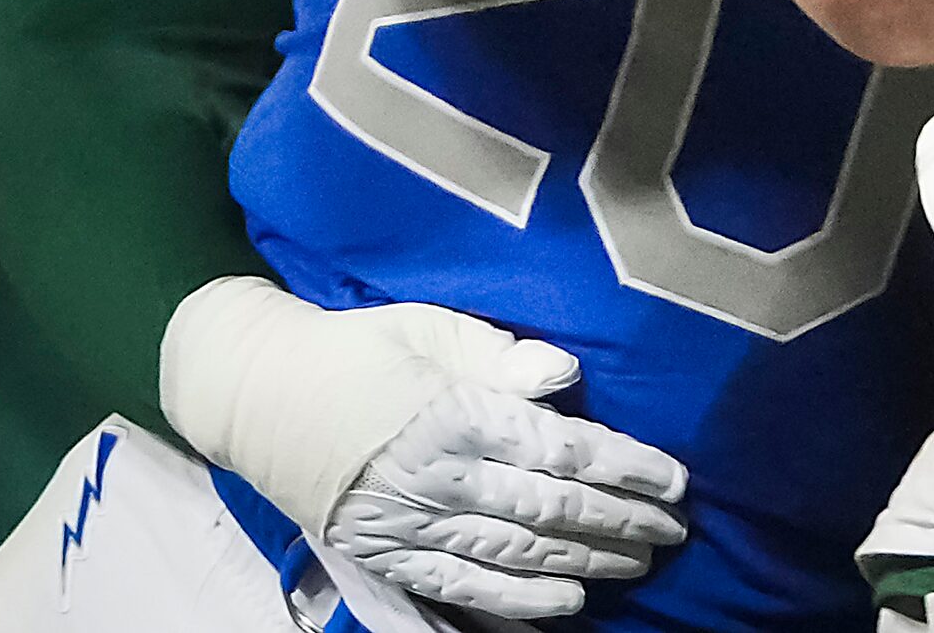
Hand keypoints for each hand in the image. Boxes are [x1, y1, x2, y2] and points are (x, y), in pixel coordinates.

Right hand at [160, 277, 687, 619]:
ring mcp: (412, 523)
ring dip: (584, 563)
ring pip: (517, 553)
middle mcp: (440, 477)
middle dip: (621, 522)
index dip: (628, 469)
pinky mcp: (386, 554)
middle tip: (675, 531)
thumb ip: (503, 356)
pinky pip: (461, 588)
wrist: (257, 393)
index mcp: (458, 413)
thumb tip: (569, 375)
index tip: (677, 481)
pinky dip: (516, 603)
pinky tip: (564, 606)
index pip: (564, 451)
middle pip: (552, 508)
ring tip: (637, 565)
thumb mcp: (431, 329)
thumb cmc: (358, 348)